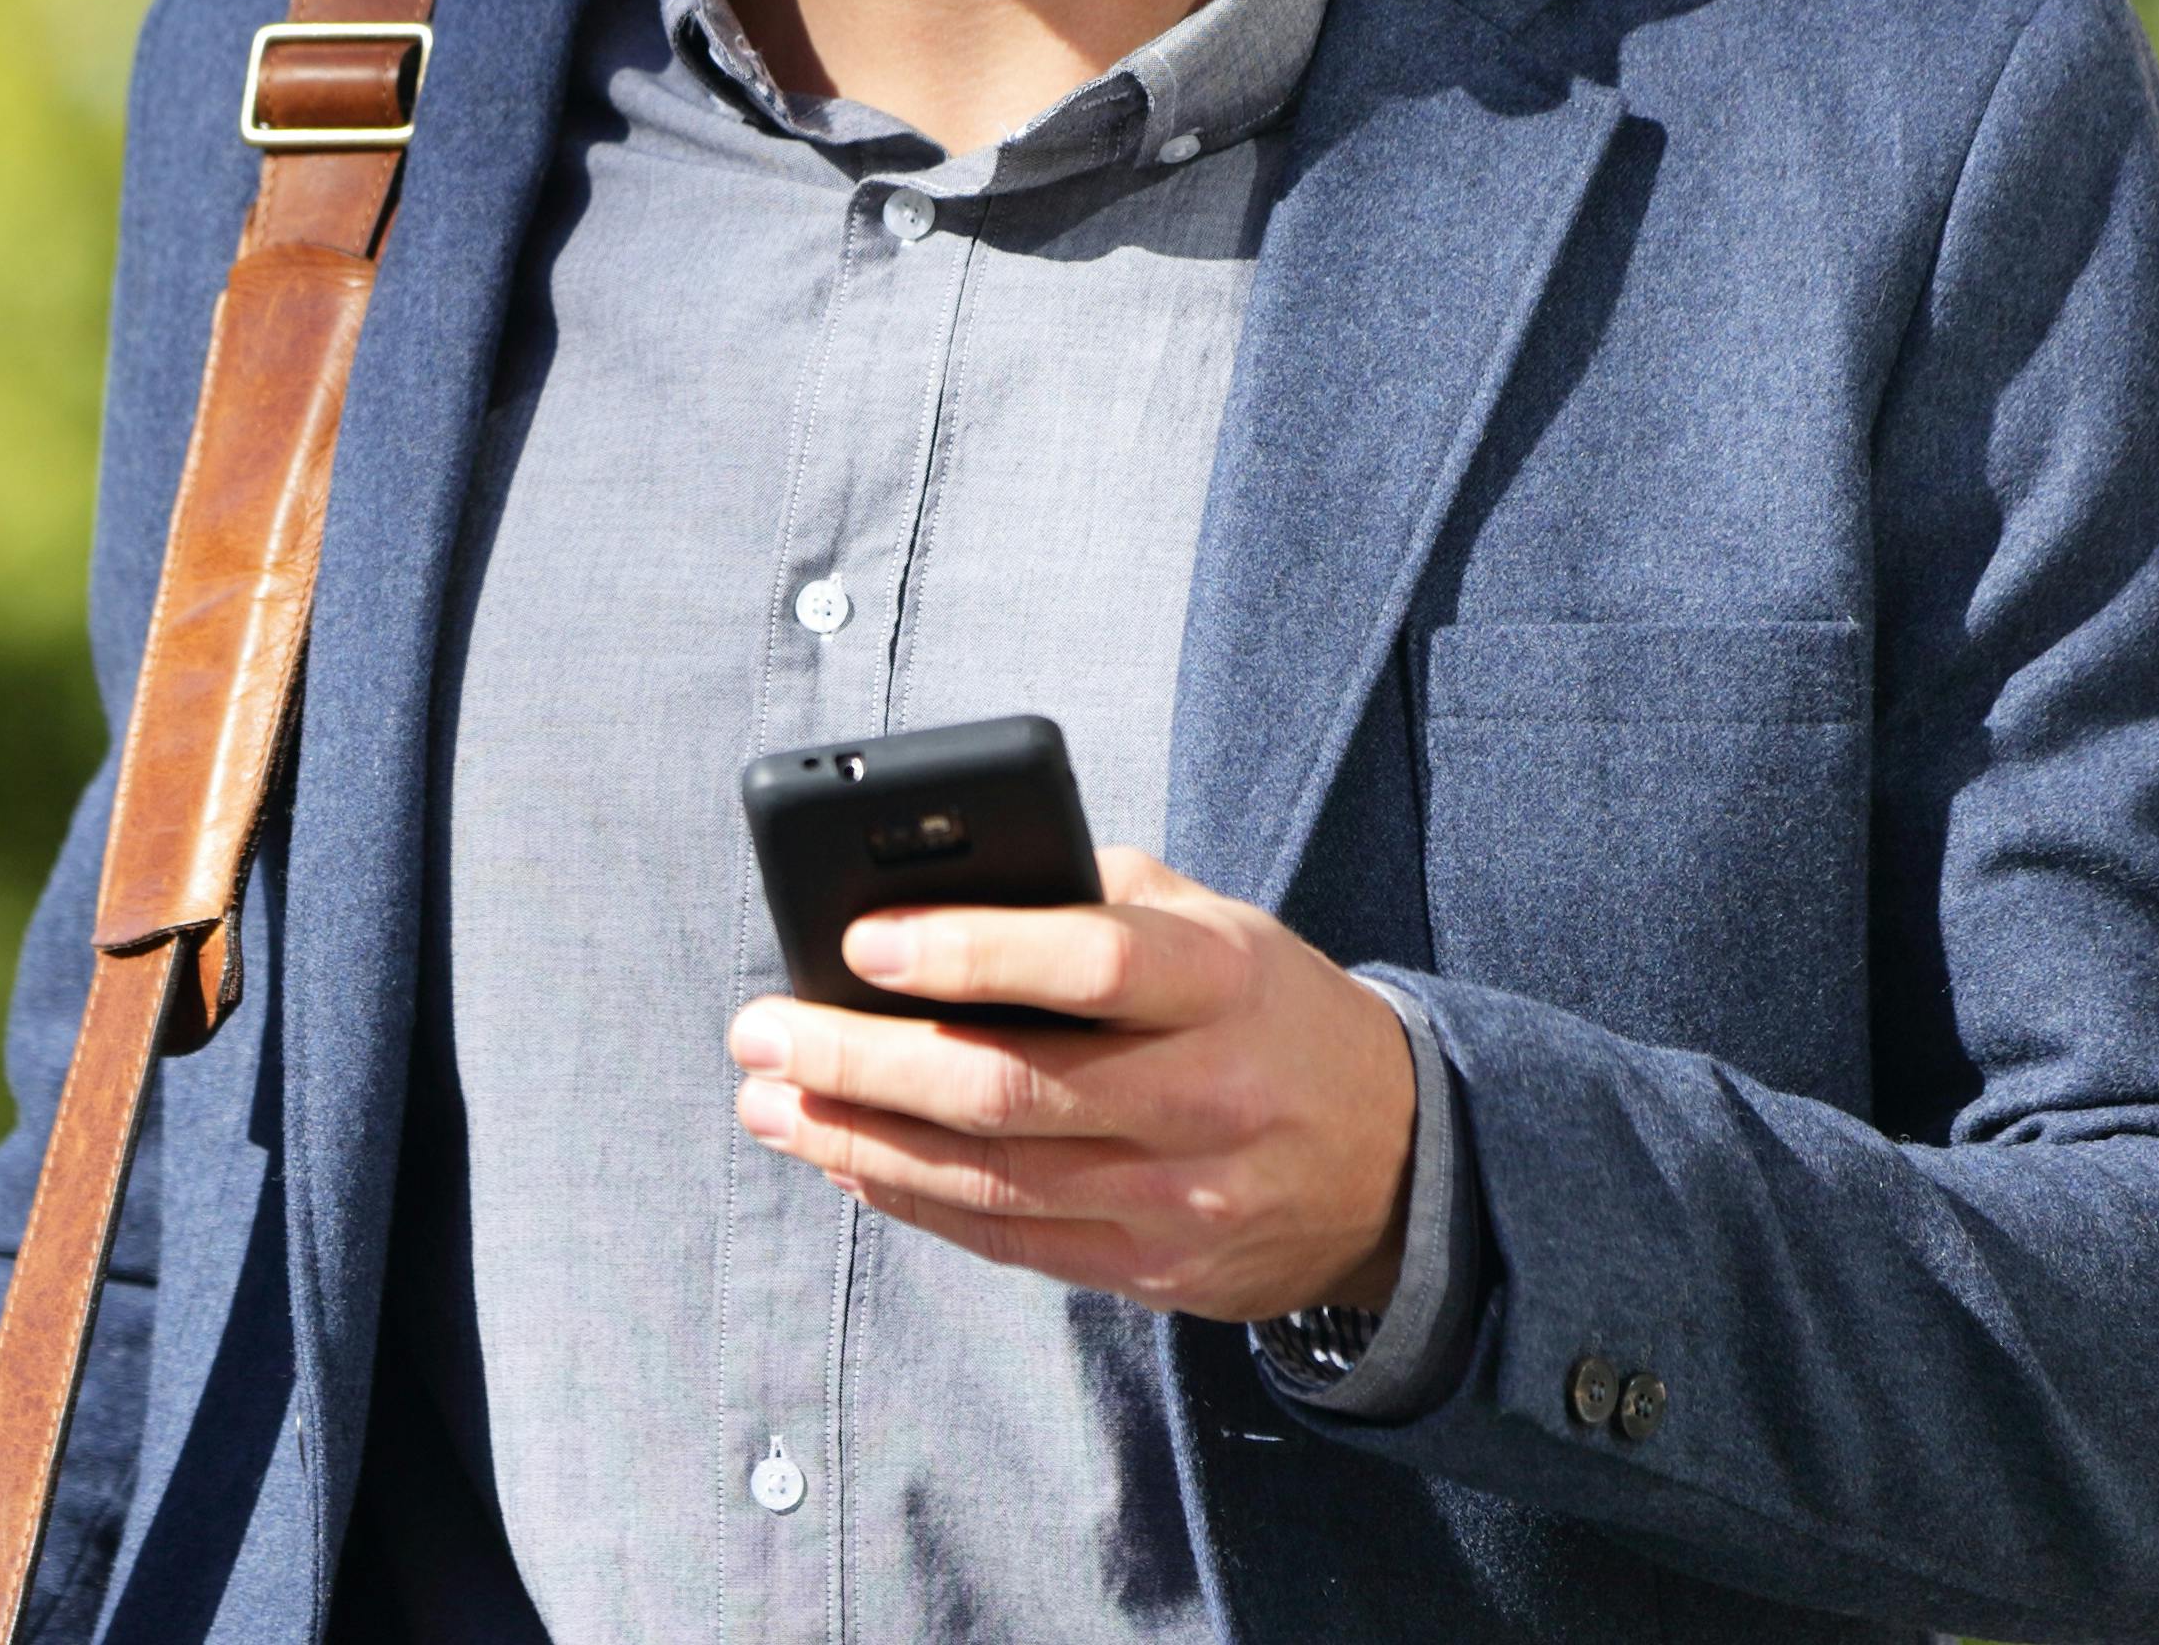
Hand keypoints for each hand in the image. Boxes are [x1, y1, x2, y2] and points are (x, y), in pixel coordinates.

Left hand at [726, 847, 1413, 1320]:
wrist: (1397, 1160)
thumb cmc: (1264, 1009)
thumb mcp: (1212, 923)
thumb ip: (1088, 895)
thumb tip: (927, 887)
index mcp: (1222, 981)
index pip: (1086, 961)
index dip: (965, 951)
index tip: (856, 940)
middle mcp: (1206, 1095)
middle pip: (1005, 1087)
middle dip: (858, 1062)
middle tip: (760, 1031)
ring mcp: (1182, 1198)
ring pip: (987, 1179)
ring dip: (856, 1141)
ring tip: (769, 1103)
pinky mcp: (1156, 1271)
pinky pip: (1006, 1240)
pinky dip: (911, 1199)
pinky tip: (845, 1162)